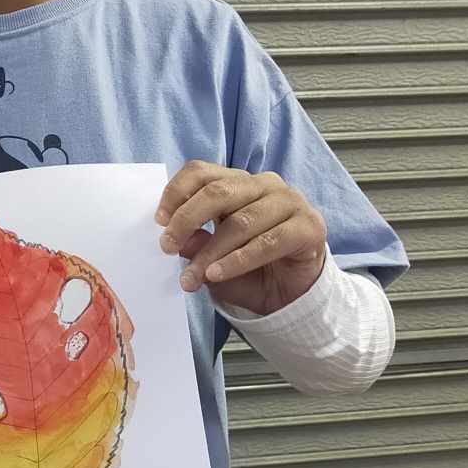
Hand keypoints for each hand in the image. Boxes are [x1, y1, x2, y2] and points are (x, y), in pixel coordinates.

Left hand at [156, 162, 326, 316]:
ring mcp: (290, 202)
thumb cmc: (250, 270)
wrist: (290, 294)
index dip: (177, 192)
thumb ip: (196, 246)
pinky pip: (268, 241)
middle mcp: (264, 185)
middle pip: (219, 191)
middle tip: (167, 247)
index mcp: (238, 184)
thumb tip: (178, 240)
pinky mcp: (308, 227)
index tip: (158, 221)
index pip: (202, 172)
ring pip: (241, 221)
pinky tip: (217, 275)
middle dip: (187, 219)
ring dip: (211, 253)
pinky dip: (238, 261)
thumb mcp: (213, 260)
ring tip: (190, 278)